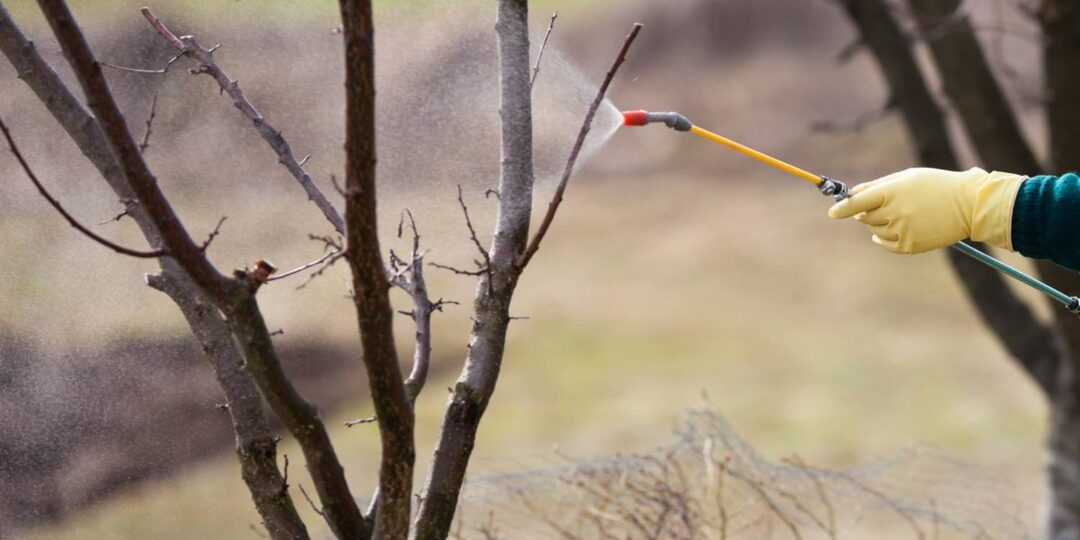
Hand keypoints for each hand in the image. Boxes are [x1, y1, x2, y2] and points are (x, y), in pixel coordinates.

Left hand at [827, 167, 1023, 253]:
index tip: (832, 213)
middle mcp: (895, 212)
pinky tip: (894, 230)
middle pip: (864, 217)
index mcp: (892, 192)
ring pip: (874, 231)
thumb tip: (851, 195)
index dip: (842, 208)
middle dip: (867, 212)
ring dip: (879, 224)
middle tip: (886, 204)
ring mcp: (903, 231)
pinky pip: (885, 245)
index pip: (858, 202)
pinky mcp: (911, 246)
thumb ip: (876, 186)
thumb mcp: (906, 177)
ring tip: (901, 214)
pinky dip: (883, 239)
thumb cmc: (934, 185)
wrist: (968, 204)